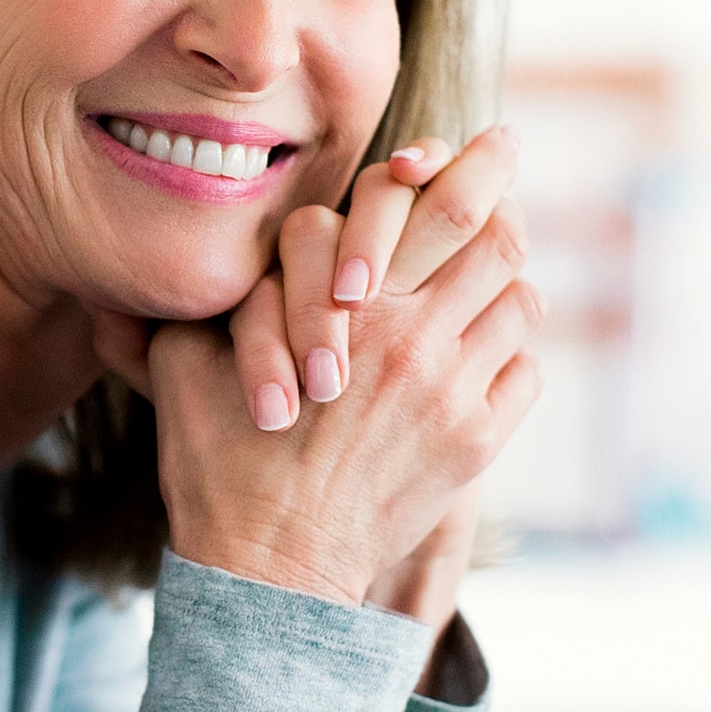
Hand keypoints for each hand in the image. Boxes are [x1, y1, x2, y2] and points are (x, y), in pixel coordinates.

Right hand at [97, 126, 543, 605]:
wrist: (268, 568)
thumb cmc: (220, 462)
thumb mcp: (187, 363)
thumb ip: (216, 295)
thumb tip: (206, 247)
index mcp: (349, 306)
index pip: (438, 206)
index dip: (468, 165)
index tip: (483, 143)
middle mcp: (415, 341)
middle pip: (499, 241)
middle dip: (507, 196)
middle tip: (507, 166)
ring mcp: (454, 395)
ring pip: (518, 303)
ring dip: (500, 282)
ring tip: (477, 274)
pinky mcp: (475, 445)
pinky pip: (523, 372)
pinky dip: (508, 353)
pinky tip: (475, 354)